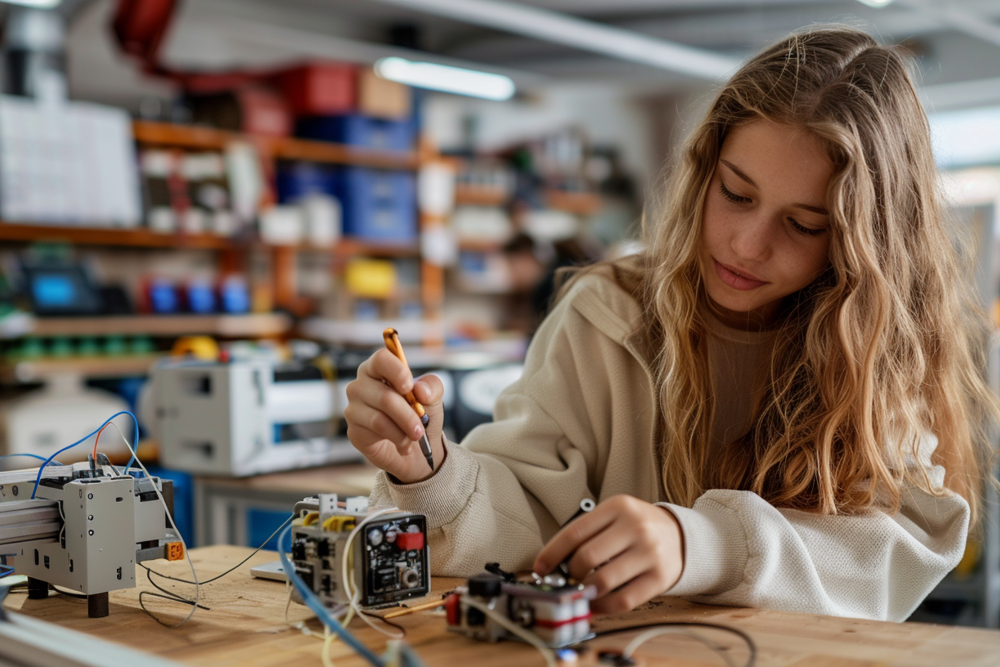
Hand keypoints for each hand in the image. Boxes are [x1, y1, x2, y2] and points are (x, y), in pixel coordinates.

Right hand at [344, 349, 445, 483]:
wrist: (416, 448)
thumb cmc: (420, 415)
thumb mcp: (433, 398)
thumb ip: (432, 387)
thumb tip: (420, 389)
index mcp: (378, 369)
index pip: (381, 359)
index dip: (397, 372)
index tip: (410, 387)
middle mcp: (360, 385)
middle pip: (384, 396)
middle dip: (408, 415)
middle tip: (421, 428)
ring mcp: (354, 408)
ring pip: (380, 419)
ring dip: (403, 430)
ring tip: (416, 437)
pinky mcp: (354, 431)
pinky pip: (375, 434)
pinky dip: (396, 440)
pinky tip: (403, 444)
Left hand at [532, 495, 683, 614]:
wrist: (680, 535)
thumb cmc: (637, 527)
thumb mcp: (615, 516)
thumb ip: (588, 533)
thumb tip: (554, 564)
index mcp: (618, 507)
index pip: (574, 532)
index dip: (551, 554)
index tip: (540, 568)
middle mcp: (636, 527)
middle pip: (586, 557)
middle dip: (570, 574)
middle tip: (567, 579)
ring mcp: (650, 553)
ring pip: (602, 581)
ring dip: (584, 592)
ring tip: (580, 591)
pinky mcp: (660, 578)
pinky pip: (623, 601)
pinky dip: (602, 607)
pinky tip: (594, 604)